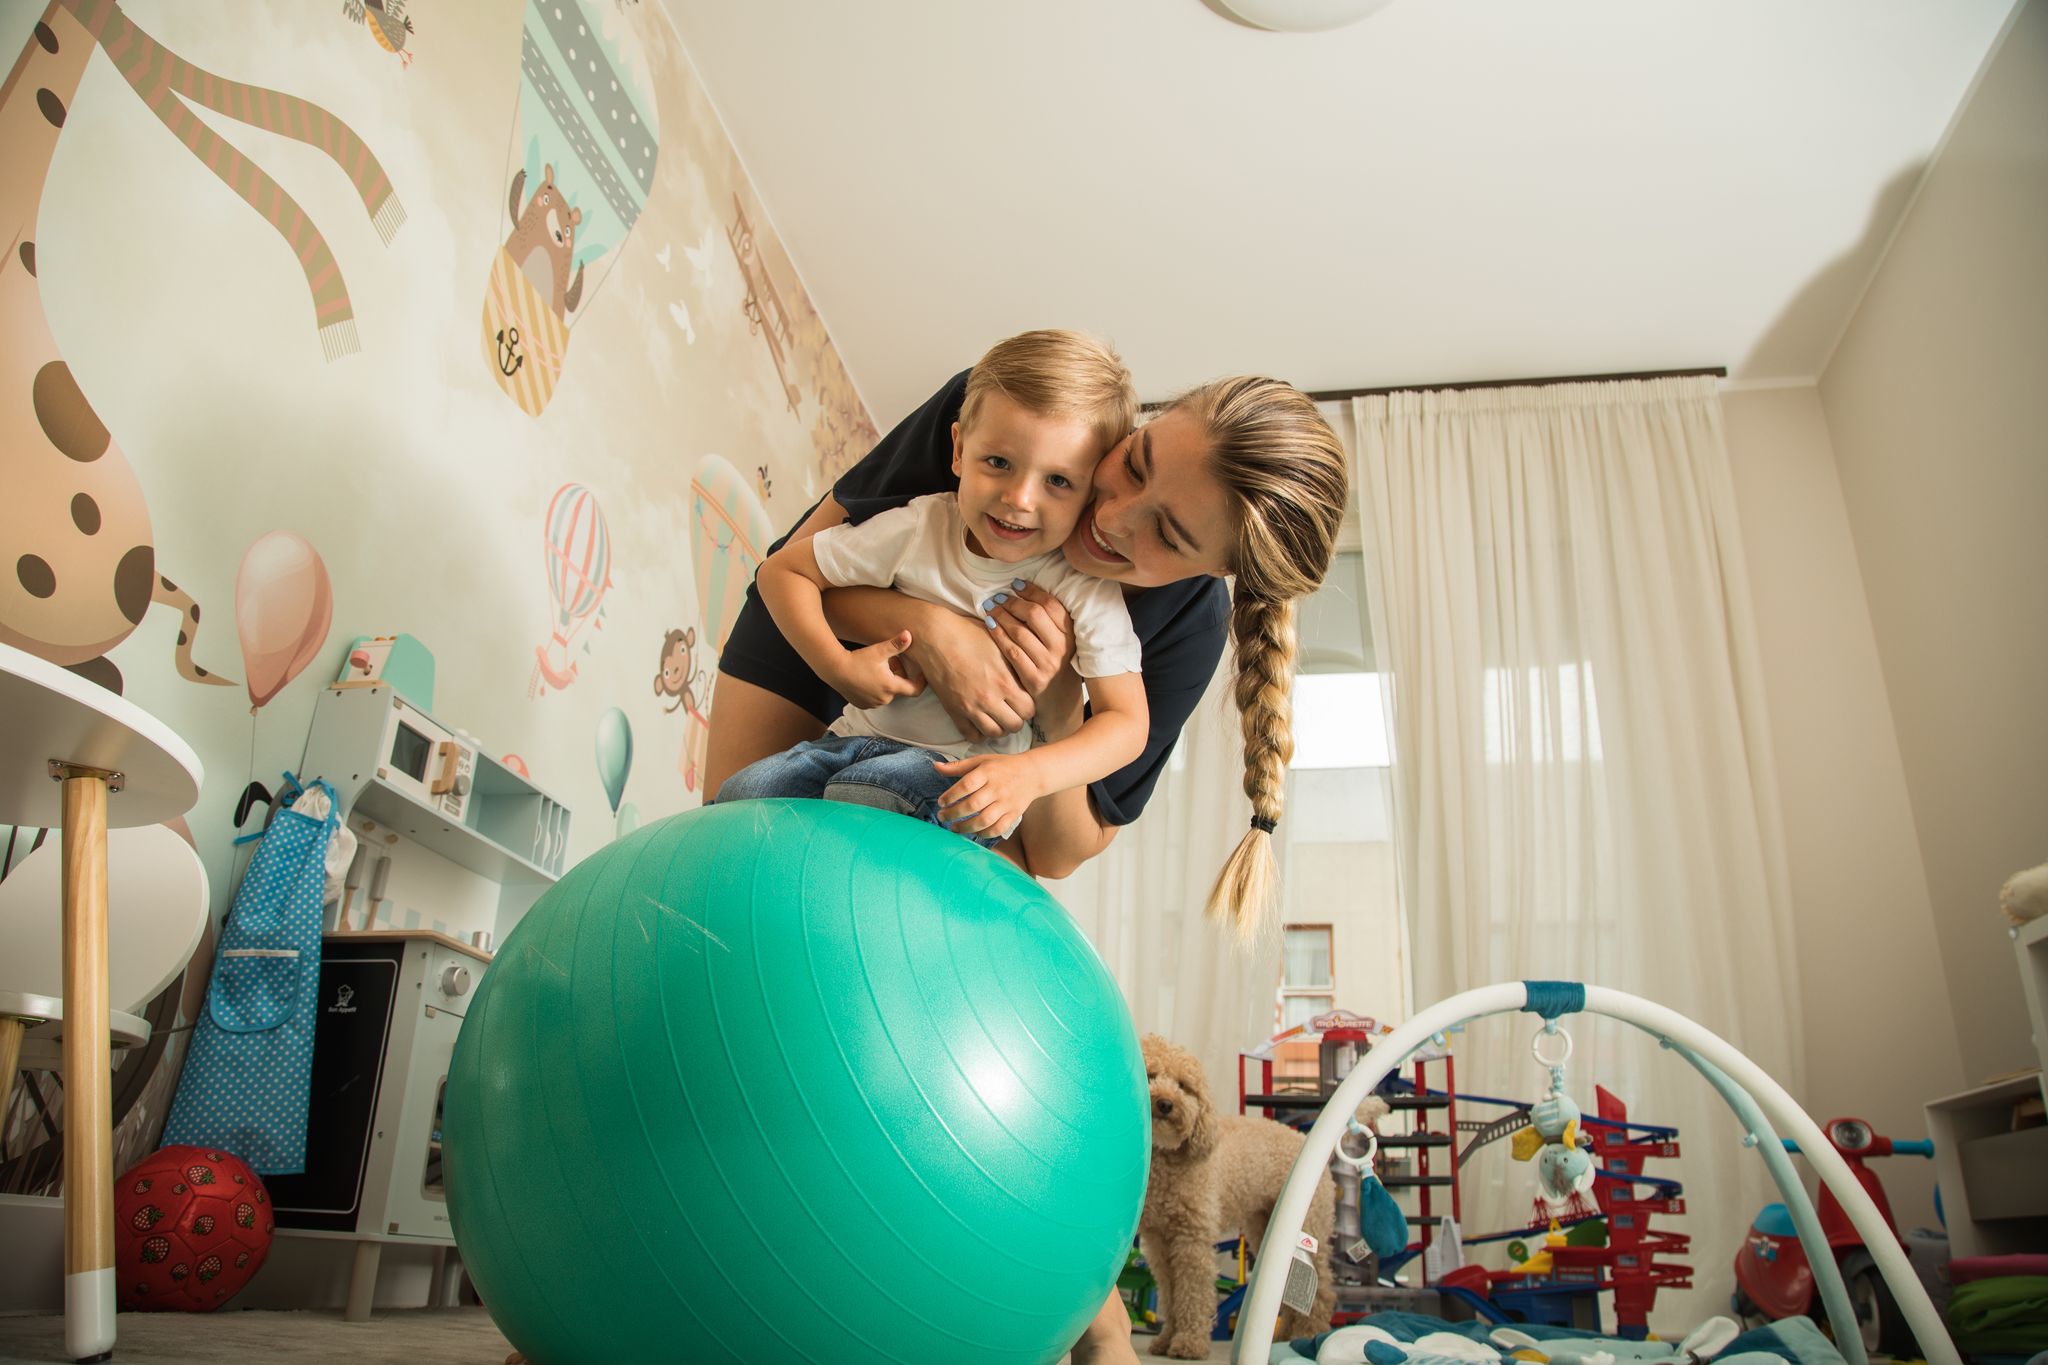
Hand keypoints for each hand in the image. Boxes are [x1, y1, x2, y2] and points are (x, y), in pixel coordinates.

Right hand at [829, 632, 923, 709]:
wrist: (834, 669)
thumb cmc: (858, 660)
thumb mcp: (879, 651)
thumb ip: (896, 644)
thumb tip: (909, 635)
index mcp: (891, 687)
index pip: (914, 690)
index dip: (921, 682)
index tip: (922, 674)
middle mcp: (884, 699)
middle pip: (898, 688)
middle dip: (898, 675)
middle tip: (891, 660)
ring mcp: (872, 703)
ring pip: (886, 693)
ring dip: (886, 682)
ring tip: (878, 668)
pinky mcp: (862, 704)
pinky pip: (875, 697)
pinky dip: (875, 688)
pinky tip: (868, 677)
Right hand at [904, 607, 1034, 739]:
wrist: (936, 636)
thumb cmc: (969, 635)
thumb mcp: (1000, 645)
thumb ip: (1016, 665)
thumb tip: (1029, 676)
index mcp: (1005, 682)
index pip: (1029, 709)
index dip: (1028, 706)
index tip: (1023, 700)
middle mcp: (990, 698)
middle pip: (1015, 725)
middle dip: (1016, 718)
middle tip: (1012, 710)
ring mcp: (971, 707)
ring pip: (995, 733)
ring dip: (999, 727)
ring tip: (997, 717)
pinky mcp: (954, 710)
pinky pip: (971, 735)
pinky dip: (979, 733)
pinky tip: (981, 722)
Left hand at [933, 752, 1044, 839]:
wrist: (1032, 774)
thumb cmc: (1003, 767)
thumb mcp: (981, 761)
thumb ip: (958, 766)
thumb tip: (936, 767)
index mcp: (988, 772)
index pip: (966, 785)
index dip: (951, 796)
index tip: (941, 802)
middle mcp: (997, 788)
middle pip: (973, 805)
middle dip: (954, 814)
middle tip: (943, 817)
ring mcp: (1006, 803)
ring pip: (984, 820)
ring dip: (965, 827)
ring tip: (954, 828)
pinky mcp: (1013, 814)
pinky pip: (998, 829)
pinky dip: (984, 834)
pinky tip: (973, 832)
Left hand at [981, 582, 1076, 701]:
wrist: (1060, 700)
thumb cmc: (1055, 663)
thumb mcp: (1062, 641)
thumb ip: (1050, 621)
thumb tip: (1025, 589)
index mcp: (1070, 634)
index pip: (1051, 605)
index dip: (1032, 591)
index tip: (1016, 584)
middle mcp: (1061, 648)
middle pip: (1035, 615)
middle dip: (1013, 603)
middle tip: (998, 597)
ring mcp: (1048, 664)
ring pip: (1020, 632)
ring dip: (1002, 616)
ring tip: (990, 608)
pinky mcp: (1034, 678)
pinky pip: (1012, 652)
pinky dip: (998, 636)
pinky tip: (989, 626)